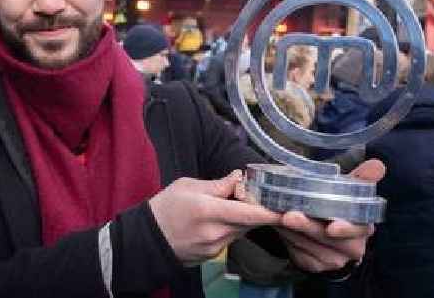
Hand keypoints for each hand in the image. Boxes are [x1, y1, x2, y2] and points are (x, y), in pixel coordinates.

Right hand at [149, 170, 281, 265]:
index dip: (269, 211)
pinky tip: (220, 220)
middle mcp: (214, 232)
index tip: (285, 207)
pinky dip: (232, 228)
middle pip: (249, 222)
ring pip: (241, 230)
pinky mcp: (213, 255)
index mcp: (208, 210)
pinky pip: (231, 238)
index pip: (248, 213)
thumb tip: (239, 177)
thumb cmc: (165, 207)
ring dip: (244, 218)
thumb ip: (217, 184)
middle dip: (256, 210)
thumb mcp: (188, 186)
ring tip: (230, 205)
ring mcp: (215, 247)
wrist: (148, 238)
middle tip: (256, 196)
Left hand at [276, 159, 385, 272]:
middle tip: (288, 216)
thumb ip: (362, 178)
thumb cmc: (337, 205)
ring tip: (275, 215)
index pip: (358, 230)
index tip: (331, 227)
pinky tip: (279, 226)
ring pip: (309, 246)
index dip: (346, 228)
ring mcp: (333, 259)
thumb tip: (378, 164)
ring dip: (290, 231)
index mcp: (363, 227)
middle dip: (307, 227)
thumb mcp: (348, 190)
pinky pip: (298, 254)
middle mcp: (352, 248)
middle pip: (328, 239)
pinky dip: (286, 239)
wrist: (324, 232)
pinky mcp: (314, 265)